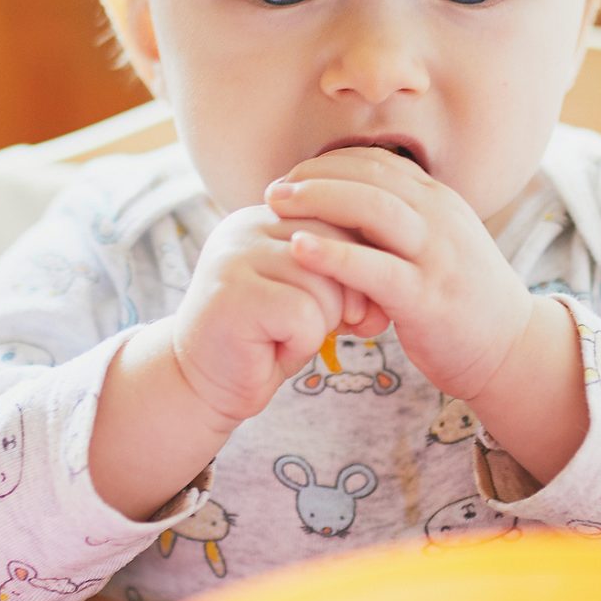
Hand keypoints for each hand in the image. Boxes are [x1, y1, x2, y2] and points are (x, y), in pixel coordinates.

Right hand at [164, 202, 369, 426]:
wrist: (204, 384)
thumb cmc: (266, 339)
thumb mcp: (314, 297)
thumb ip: (347, 273)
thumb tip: (395, 273)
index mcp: (269, 215)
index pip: (341, 221)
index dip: (355, 270)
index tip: (344, 306)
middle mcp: (248, 225)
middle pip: (337, 248)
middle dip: (343, 298)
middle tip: (310, 326)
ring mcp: (235, 256)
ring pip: (325, 285)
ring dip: (319, 325)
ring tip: (282, 335)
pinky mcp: (232, 292)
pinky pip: (304, 315)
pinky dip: (301, 343)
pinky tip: (271, 348)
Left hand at [266, 147, 536, 401]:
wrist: (512, 350)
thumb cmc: (462, 302)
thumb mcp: (437, 247)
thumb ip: (401, 225)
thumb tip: (347, 207)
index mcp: (440, 202)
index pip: (378, 162)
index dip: (330, 163)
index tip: (294, 176)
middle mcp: (441, 219)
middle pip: (371, 176)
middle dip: (316, 175)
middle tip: (274, 188)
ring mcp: (437, 256)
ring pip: (373, 208)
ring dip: (319, 200)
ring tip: (276, 205)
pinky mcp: (428, 297)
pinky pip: (375, 268)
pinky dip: (333, 254)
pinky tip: (298, 249)